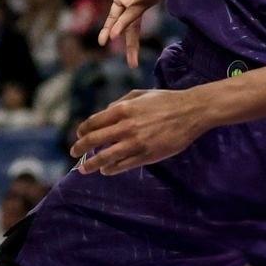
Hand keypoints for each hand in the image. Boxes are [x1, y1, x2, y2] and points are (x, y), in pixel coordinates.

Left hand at [72, 85, 214, 174]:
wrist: (191, 112)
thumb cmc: (166, 100)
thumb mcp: (140, 94)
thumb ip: (120, 103)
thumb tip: (104, 113)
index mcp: (123, 109)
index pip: (94, 122)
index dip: (83, 130)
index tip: (78, 135)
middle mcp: (126, 126)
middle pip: (95, 140)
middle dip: (80, 148)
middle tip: (74, 152)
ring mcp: (136, 142)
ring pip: (106, 157)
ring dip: (91, 164)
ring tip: (84, 169)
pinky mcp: (147, 155)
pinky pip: (123, 165)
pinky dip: (111, 169)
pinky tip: (106, 170)